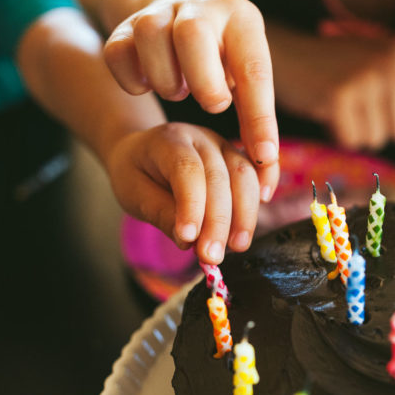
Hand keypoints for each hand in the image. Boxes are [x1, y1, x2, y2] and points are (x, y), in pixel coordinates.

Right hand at [103, 0, 278, 201]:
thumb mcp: (246, 82)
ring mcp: (157, 13)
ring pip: (151, 38)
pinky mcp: (123, 28)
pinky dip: (133, 81)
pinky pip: (117, 53)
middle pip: (192, 34)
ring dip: (166, 80)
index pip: (254, 69)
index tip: (262, 156)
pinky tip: (149, 85)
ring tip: (180, 90)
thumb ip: (257, 126)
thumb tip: (265, 180)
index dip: (260, 119)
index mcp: (240, 19)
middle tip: (211, 103)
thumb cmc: (222, 62)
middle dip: (204, 82)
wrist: (181, 15)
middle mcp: (198, 7)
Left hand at [105, 122, 259, 264]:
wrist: (141, 152)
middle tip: (212, 256)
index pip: (186, 170)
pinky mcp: (237, 158)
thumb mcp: (133, 194)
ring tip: (236, 246)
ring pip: (244, 175)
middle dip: (218, 221)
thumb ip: (160, 213)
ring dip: (244, 215)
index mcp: (168, 141)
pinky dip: (260, 194)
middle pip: (219, 176)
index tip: (189, 239)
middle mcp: (200, 138)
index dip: (191, 206)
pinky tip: (256, 217)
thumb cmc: (136, 174)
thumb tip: (188, 240)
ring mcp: (223, 145)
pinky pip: (257, 173)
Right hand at [270, 27, 394, 149]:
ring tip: (341, 107)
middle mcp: (389, 64)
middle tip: (357, 109)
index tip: (378, 108)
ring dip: (356, 132)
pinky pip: (351, 142)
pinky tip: (328, 113)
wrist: (284, 55)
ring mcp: (364, 80)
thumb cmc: (331, 65)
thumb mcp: (375, 63)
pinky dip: (338, 135)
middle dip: (380, 129)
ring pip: (377, 140)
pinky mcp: (339, 99)